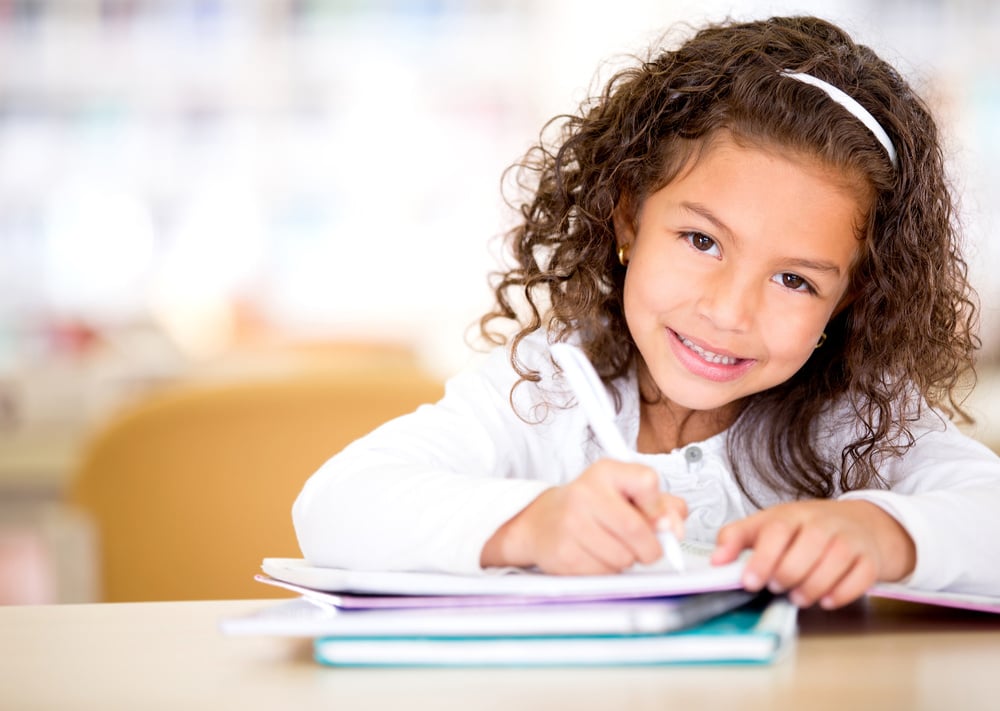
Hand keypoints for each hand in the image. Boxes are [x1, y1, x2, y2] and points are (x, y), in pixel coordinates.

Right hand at [480, 459, 687, 573]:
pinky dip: (609, 571)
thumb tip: (676, 528)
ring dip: (628, 560)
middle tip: (646, 547)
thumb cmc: (593, 506)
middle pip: (638, 529)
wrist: (543, 520)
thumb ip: (663, 505)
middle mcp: (585, 493)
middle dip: (651, 547)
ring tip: (613, 547)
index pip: (647, 481)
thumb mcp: (627, 493)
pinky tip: (597, 556)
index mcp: (606, 471)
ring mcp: (571, 523)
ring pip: (623, 557)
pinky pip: (604, 573)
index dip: (660, 507)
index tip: (659, 519)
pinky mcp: (564, 553)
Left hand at [711, 499, 915, 608]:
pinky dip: (843, 592)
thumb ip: (736, 538)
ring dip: (813, 585)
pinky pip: (861, 576)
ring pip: (835, 560)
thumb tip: (716, 560)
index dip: (762, 557)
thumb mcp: (766, 525)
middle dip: (788, 573)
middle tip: (776, 588)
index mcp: (791, 514)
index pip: (777, 529)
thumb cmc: (805, 528)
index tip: (750, 581)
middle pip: (808, 545)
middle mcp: (822, 523)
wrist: (859, 524)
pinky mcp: (868, 558)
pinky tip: (826, 600)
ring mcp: (848, 539)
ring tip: (797, 597)